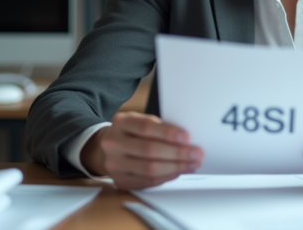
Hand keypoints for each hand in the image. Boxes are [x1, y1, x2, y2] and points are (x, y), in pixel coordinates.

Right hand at [81, 111, 202, 189]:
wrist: (106, 147)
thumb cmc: (131, 132)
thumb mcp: (139, 120)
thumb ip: (158, 126)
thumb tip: (185, 140)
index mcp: (121, 122)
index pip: (146, 128)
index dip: (168, 133)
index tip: (187, 137)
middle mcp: (113, 143)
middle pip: (149, 150)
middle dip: (177, 153)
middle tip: (196, 154)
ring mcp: (114, 164)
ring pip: (149, 169)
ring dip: (175, 167)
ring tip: (191, 164)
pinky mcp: (119, 180)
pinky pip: (147, 182)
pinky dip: (166, 177)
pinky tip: (178, 172)